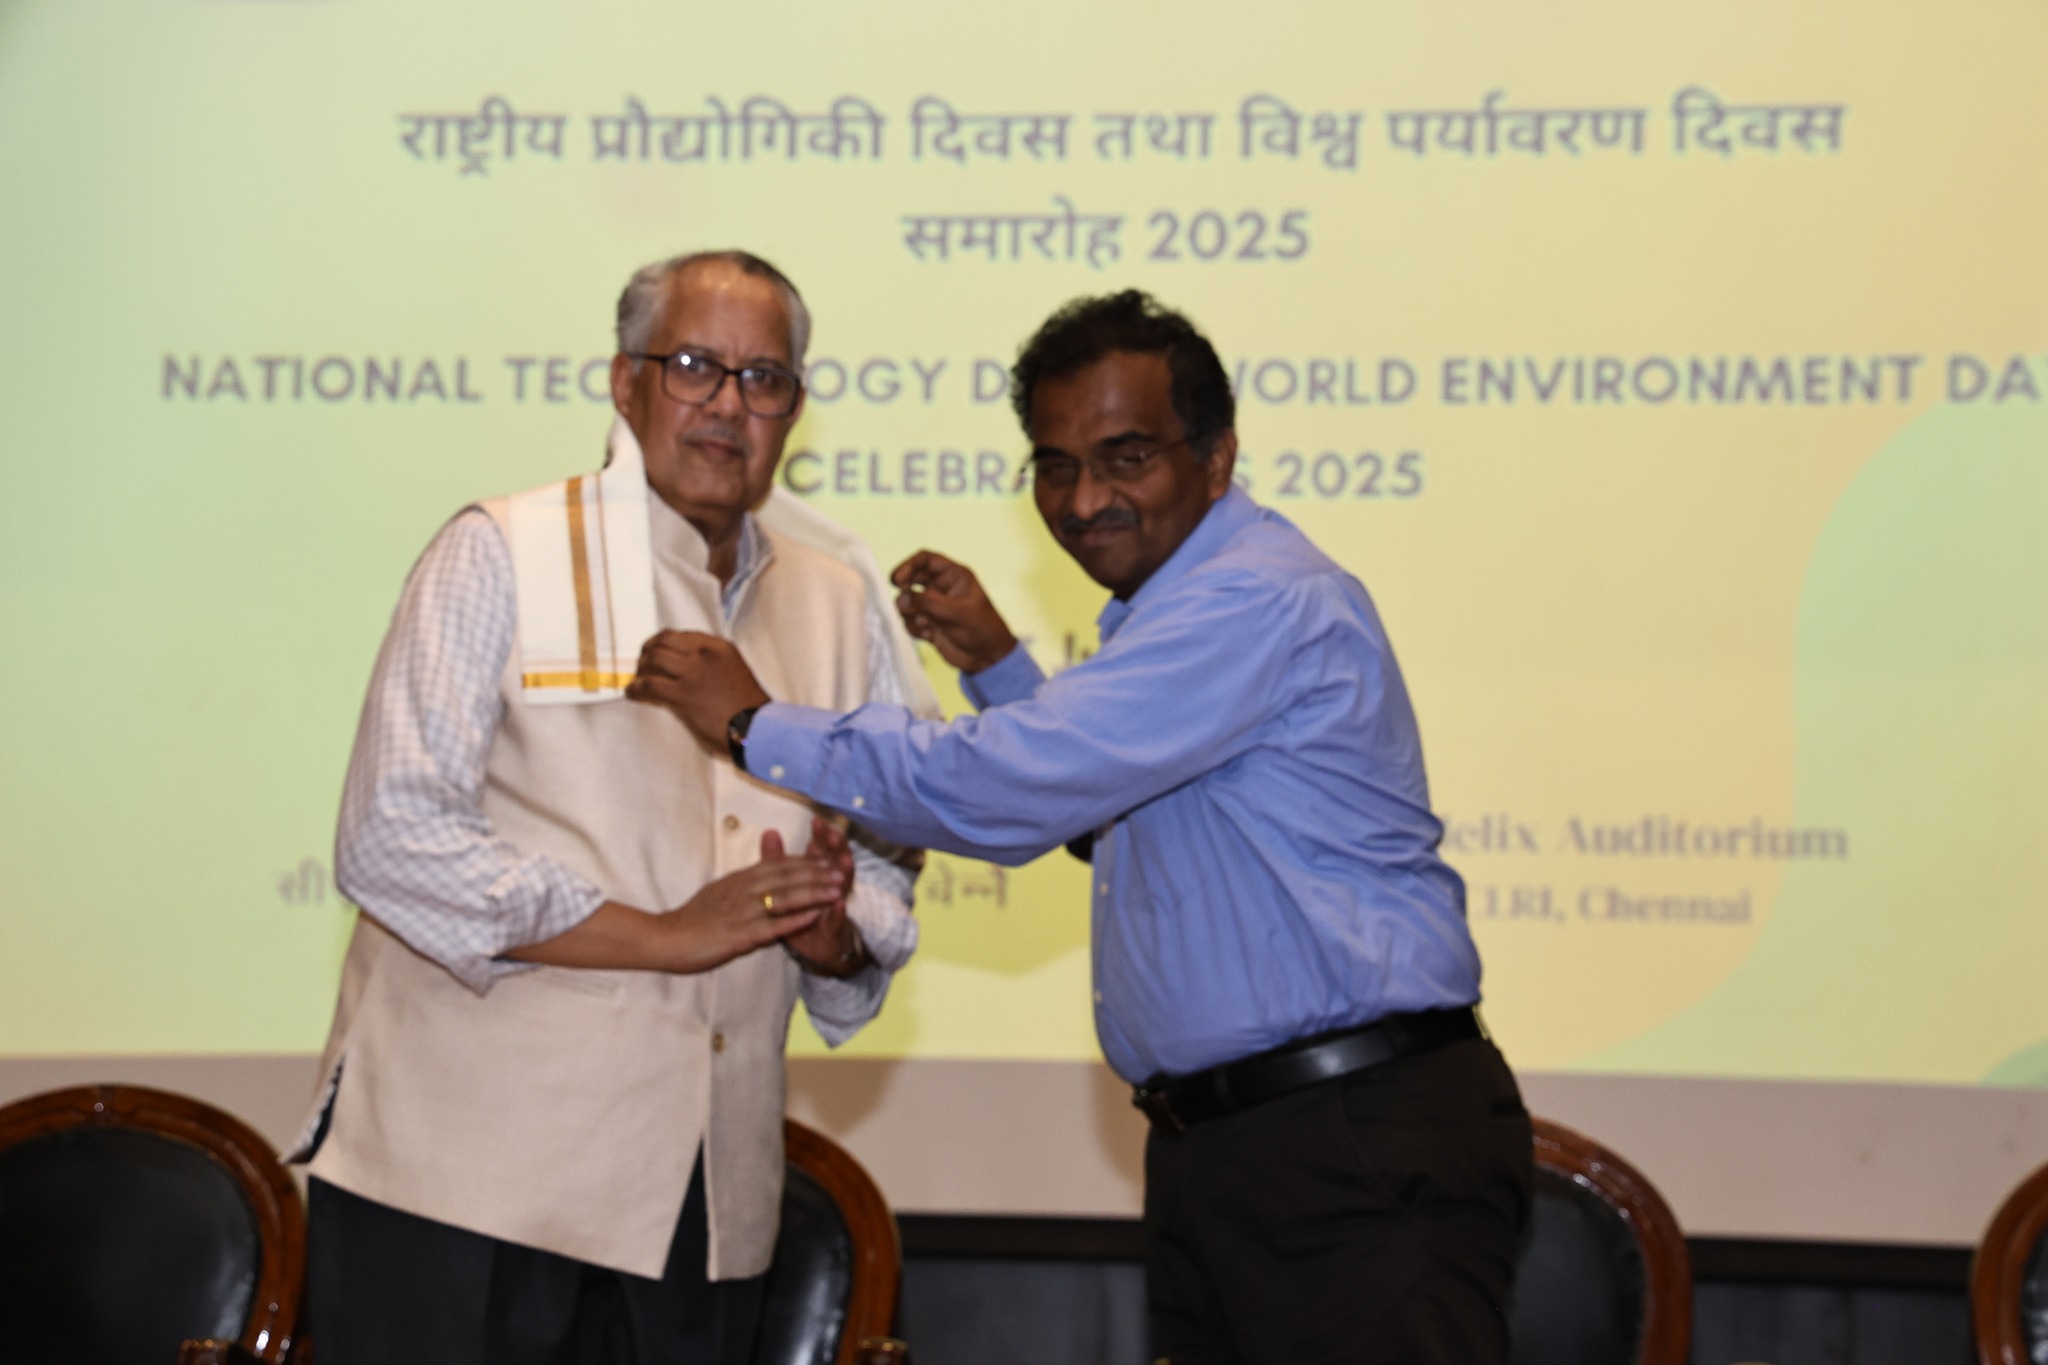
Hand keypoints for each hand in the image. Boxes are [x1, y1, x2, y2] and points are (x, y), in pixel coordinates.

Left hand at [627, 631, 770, 748]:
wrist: (758, 729)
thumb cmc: (750, 708)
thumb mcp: (735, 672)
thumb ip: (713, 664)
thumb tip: (688, 670)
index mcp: (720, 648)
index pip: (684, 635)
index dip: (666, 643)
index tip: (659, 651)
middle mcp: (704, 654)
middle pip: (664, 641)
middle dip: (648, 650)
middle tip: (643, 662)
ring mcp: (692, 673)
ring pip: (653, 659)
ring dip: (640, 668)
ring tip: (637, 678)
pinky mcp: (681, 695)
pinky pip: (648, 685)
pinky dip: (635, 688)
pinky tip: (632, 693)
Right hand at [641, 830, 841, 973]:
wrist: (666, 938)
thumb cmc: (691, 919)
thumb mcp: (717, 892)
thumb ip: (739, 884)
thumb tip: (754, 875)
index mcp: (738, 880)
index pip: (777, 866)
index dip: (803, 862)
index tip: (825, 859)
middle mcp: (743, 891)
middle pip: (786, 878)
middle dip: (816, 874)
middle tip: (841, 871)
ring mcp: (742, 912)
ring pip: (785, 898)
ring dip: (813, 893)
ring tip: (837, 891)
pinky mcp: (740, 934)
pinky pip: (773, 926)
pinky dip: (796, 920)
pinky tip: (815, 917)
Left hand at [783, 818, 868, 976]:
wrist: (813, 946)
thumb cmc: (799, 912)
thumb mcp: (785, 885)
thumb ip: (778, 859)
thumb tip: (770, 831)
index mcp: (819, 874)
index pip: (822, 849)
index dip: (820, 835)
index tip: (816, 821)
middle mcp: (832, 886)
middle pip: (836, 862)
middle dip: (836, 848)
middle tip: (834, 833)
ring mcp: (836, 906)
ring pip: (844, 887)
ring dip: (845, 874)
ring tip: (845, 861)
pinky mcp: (835, 928)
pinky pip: (838, 920)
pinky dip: (839, 912)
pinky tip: (840, 904)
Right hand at [890, 550, 1018, 673]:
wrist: (988, 658)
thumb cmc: (982, 628)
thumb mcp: (958, 612)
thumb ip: (929, 603)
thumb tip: (902, 598)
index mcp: (953, 576)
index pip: (926, 560)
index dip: (909, 565)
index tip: (897, 580)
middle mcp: (940, 588)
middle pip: (911, 578)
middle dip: (904, 589)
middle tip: (904, 603)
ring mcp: (933, 607)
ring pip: (907, 602)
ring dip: (910, 613)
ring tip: (926, 623)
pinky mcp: (928, 624)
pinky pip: (909, 622)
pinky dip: (914, 628)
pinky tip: (930, 635)